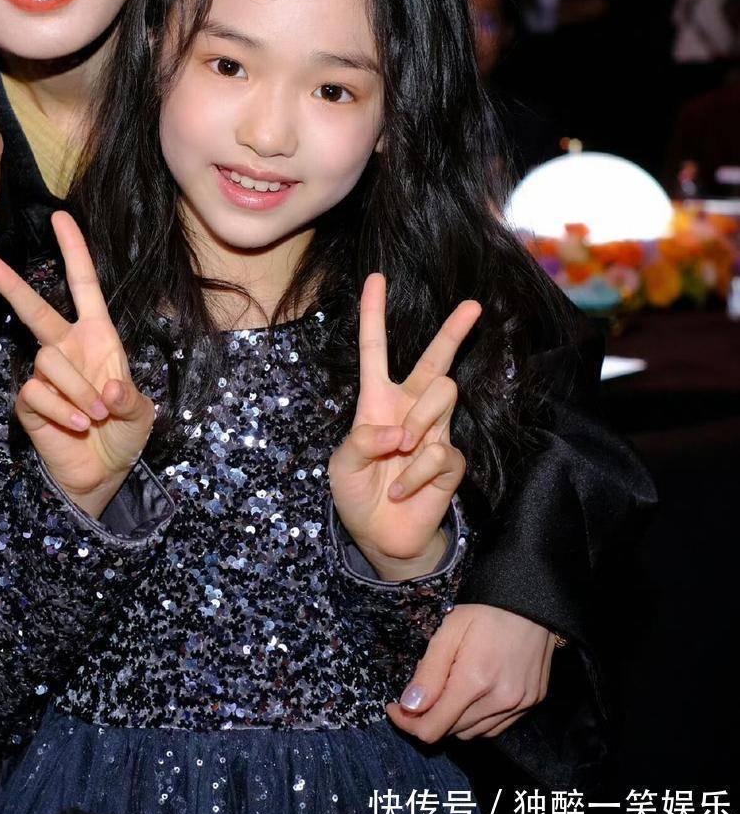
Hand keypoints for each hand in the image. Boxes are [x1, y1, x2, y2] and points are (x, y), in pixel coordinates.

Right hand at [0, 210, 156, 518]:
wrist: (102, 475)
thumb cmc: (124, 435)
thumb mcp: (142, 414)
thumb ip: (129, 398)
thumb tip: (107, 388)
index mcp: (99, 337)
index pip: (84, 286)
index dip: (74, 251)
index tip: (60, 217)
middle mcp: (68, 348)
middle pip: (36, 309)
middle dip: (11, 286)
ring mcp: (46, 374)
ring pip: (48, 360)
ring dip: (76, 390)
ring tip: (93, 415)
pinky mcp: (29, 402)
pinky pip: (36, 392)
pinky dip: (61, 410)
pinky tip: (76, 426)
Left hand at [328, 273, 480, 575]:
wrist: (381, 536)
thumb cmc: (357, 492)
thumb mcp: (342, 465)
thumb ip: (361, 442)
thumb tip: (398, 433)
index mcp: (376, 400)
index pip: (376, 349)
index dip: (374, 313)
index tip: (378, 277)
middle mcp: (409, 408)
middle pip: (435, 360)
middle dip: (454, 331)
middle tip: (472, 306)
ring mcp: (434, 432)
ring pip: (443, 394)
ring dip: (419, 423)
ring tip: (399, 453)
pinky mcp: (450, 461)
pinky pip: (442, 451)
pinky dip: (416, 473)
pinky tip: (403, 489)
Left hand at [386, 604, 556, 740]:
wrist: (531, 605)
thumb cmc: (485, 612)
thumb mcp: (449, 631)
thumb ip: (428, 672)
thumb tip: (409, 706)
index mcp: (474, 680)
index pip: (434, 728)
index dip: (408, 723)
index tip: (395, 708)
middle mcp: (499, 701)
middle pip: (451, 732)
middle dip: (428, 718)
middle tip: (419, 695)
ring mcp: (519, 706)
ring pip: (473, 733)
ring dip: (453, 721)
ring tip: (447, 691)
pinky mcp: (531, 705)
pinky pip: (495, 728)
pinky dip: (476, 720)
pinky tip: (471, 697)